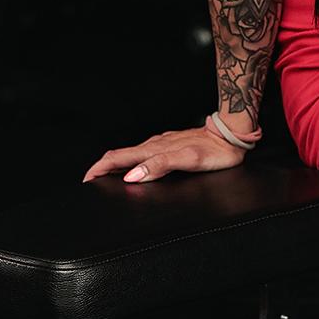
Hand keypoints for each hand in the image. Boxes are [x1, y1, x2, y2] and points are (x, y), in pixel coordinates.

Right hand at [82, 124, 246, 184]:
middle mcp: (155, 144)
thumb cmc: (214, 151)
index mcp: (154, 149)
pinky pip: (144, 153)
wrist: (231, 137)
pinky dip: (132, 162)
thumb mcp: (187, 160)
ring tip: (106, 176)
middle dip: (102, 167)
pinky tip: (135, 167)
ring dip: (115, 164)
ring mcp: (162, 144)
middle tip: (90, 181)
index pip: (118, 157)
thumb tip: (132, 176)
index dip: (99, 168)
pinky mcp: (170, 145)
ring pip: (132, 153)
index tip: (87, 179)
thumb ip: (159, 166)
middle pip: (121, 155)